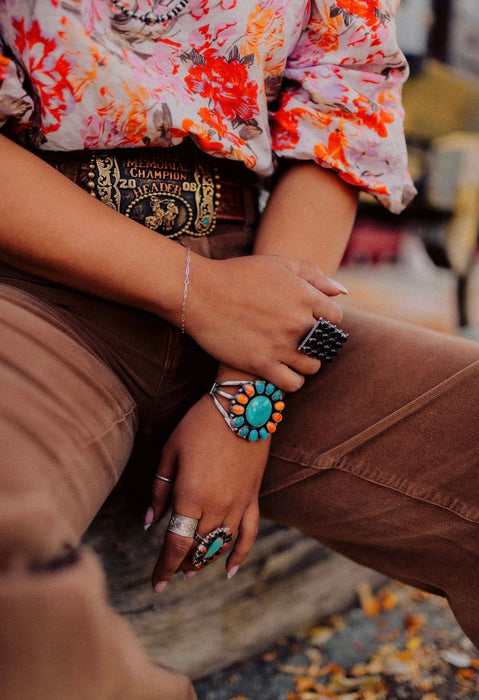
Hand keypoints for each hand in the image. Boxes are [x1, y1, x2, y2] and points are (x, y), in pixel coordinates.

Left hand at [145, 392, 270, 591]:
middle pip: (197, 548)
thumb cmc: (199, 424)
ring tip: (191, 569)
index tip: (155, 584)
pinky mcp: (253, 497)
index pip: (176, 545)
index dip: (164, 568)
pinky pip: (249, 534)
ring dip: (204, 561)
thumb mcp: (170, 453)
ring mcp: (238, 504)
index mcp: (191, 497)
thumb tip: (148, 523)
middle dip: (181, 563)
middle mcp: (217, 507)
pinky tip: (230, 570)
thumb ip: (159, 491)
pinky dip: (240, 555)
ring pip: (220, 545)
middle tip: (170, 571)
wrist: (241, 405)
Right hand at [185, 254, 346, 392]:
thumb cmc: (238, 274)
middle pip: (326, 345)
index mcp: (304, 296)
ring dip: (305, 364)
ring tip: (291, 358)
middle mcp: (297, 322)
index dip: (326, 322)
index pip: (335, 318)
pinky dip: (291, 381)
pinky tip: (281, 372)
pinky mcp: (261, 363)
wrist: (199, 292)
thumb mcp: (278, 263)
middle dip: (317, 345)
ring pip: (312, 367)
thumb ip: (313, 274)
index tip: (312, 323)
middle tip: (301, 342)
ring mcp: (280, 345)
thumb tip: (342, 292)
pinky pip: (292, 384)